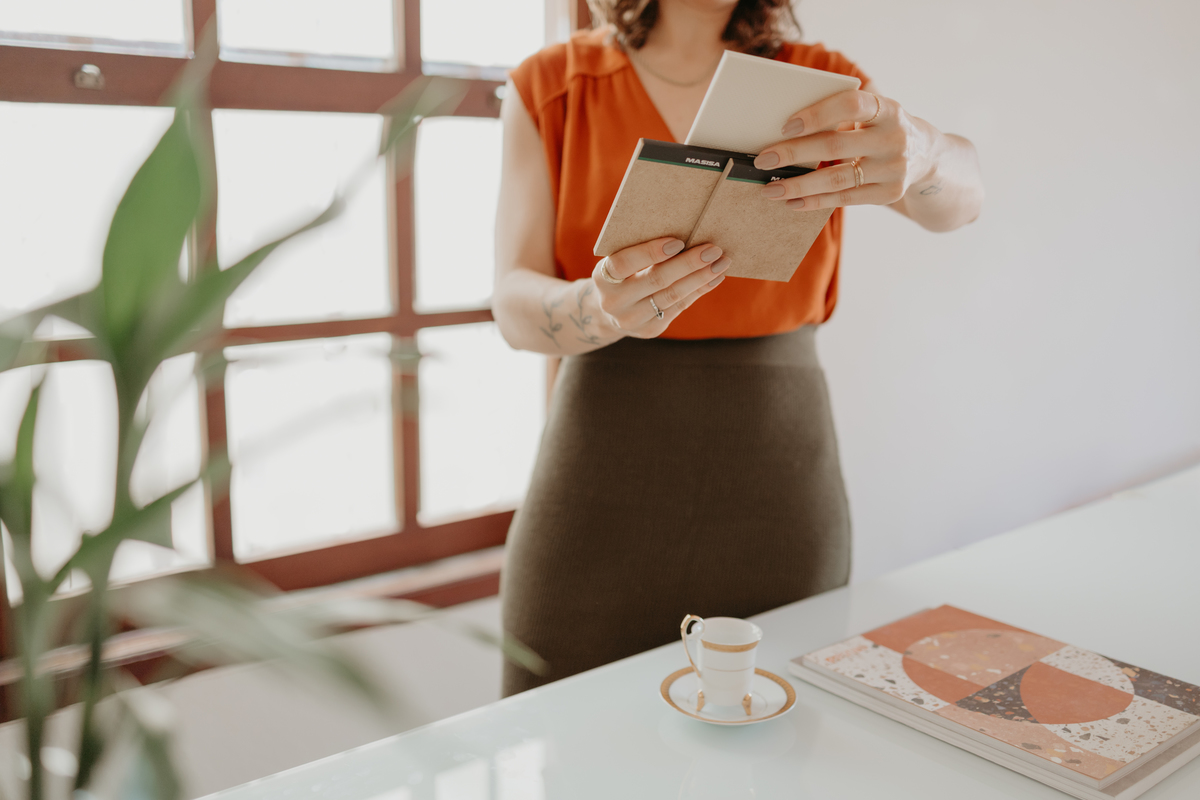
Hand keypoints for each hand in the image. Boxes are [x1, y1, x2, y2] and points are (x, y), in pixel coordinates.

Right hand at [591, 237, 729, 338]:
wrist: (608, 313)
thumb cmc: (622, 274)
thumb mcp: (620, 261)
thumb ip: (642, 250)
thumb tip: (686, 232)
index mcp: (602, 278)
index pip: (624, 263)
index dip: (651, 252)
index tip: (678, 241)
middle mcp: (614, 302)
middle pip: (656, 280)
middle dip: (688, 263)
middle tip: (713, 249)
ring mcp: (632, 319)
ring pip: (672, 296)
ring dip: (700, 277)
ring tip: (721, 263)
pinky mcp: (650, 330)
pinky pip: (679, 307)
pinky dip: (699, 290)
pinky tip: (715, 278)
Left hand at [752, 89, 940, 209]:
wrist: (926, 155)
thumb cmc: (882, 128)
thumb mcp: (875, 112)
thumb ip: (842, 112)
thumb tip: (785, 126)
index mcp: (888, 109)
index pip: (851, 105)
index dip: (817, 114)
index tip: (786, 125)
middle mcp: (895, 138)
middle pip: (836, 146)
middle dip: (794, 153)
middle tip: (762, 159)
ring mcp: (894, 169)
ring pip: (836, 179)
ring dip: (798, 185)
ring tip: (769, 189)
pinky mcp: (890, 194)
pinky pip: (844, 199)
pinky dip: (814, 201)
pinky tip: (792, 201)